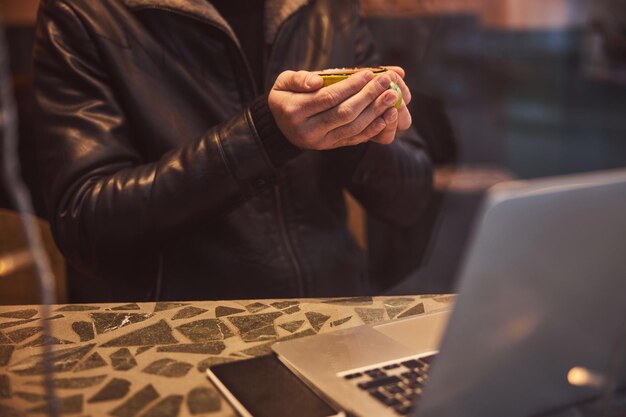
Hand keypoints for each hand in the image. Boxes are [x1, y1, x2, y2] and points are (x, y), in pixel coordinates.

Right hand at [268, 67, 411, 149]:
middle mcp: (308, 130)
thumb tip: (318, 81)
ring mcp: (320, 142)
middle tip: (386, 82)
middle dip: (368, 97)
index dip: (351, 86)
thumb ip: (299, 78)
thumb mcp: (283, 82)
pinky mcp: (330, 147)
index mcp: (295, 110)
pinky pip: (354, 139)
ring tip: (391, 96)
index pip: (328, 98)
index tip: (369, 73)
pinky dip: (372, 129)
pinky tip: (386, 116)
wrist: (280, 126)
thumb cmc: (285, 96)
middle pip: (344, 113)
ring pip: (352, 128)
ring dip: (375, 112)